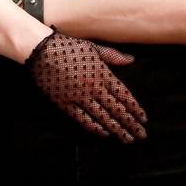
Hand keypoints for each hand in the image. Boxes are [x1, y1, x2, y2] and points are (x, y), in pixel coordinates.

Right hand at [27, 31, 147, 143]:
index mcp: (102, 74)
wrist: (42, 50)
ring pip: (102, 117)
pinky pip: (82, 119)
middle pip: (116, 109)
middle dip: (130, 124)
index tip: (144, 119)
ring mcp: (79, 97)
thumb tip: (131, 60)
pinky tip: (105, 133)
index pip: (124, 95)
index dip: (135, 108)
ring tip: (127, 139)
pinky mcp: (65, 103)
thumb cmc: (69, 46)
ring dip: (117, 129)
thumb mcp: (94, 48)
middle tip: (141, 135)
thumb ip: (113, 56)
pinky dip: (94, 127)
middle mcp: (94, 87)